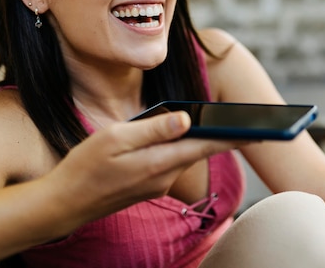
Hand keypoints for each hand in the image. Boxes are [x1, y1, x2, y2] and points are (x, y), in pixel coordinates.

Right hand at [44, 111, 243, 226]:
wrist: (65, 204)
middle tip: (251, 123)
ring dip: (202, 140)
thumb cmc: (85, 167)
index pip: (206, 145)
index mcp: (159, 161)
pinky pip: (172, 161)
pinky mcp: (150, 185)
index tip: (259, 130)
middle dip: (224, 136)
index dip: (234, 136)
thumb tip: (187, 120)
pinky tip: (182, 136)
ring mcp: (158, 183)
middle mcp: (165, 175)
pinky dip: (182, 148)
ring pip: (186, 155)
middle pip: (200, 150)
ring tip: (221, 122)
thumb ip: (153, 129)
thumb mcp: (116, 138)